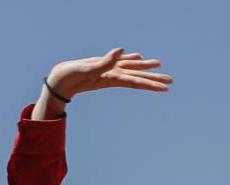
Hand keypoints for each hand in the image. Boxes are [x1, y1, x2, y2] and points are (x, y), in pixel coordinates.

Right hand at [46, 49, 171, 101]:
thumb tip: (122, 51)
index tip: (166, 88)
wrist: (59, 81)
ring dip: (145, 67)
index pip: (136, 81)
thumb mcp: (88, 68)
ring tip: (159, 65)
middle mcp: (113, 75)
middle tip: (171, 81)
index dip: (151, 84)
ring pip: (131, 68)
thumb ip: (105, 61)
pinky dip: (130, 59)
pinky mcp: (102, 65)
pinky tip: (137, 57)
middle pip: (138, 76)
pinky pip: (119, 62)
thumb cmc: (71, 76)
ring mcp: (107, 70)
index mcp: (112, 78)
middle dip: (154, 79)